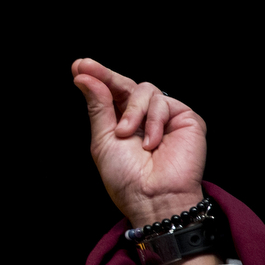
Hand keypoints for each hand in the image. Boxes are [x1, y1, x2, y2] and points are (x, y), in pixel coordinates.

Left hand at [71, 58, 207, 230]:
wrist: (153, 197)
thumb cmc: (127, 177)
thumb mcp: (103, 139)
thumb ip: (98, 107)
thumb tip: (84, 77)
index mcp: (123, 121)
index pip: (111, 93)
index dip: (98, 77)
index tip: (79, 66)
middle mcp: (144, 117)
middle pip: (126, 84)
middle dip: (106, 76)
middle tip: (87, 68)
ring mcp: (165, 116)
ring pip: (145, 89)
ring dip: (132, 111)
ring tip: (126, 134)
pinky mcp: (186, 118)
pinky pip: (163, 102)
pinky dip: (152, 121)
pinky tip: (151, 143)